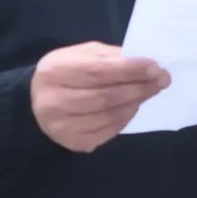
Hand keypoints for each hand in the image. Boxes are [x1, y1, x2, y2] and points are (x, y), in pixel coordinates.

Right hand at [31, 43, 170, 152]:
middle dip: (140, 87)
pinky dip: (125, 118)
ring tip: (148, 91)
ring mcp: (63, 127)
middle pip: (107, 96)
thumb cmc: (64, 73)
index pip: (99, 71)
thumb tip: (146, 64)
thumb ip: (110, 57)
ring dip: (135, 102)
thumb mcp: (81, 55)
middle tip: (162, 80)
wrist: (35, 103)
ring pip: (111, 115)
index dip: (130, 70)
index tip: (156, 67)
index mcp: (55, 72)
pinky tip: (130, 107)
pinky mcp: (74, 142)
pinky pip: (109, 131)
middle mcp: (55, 102)